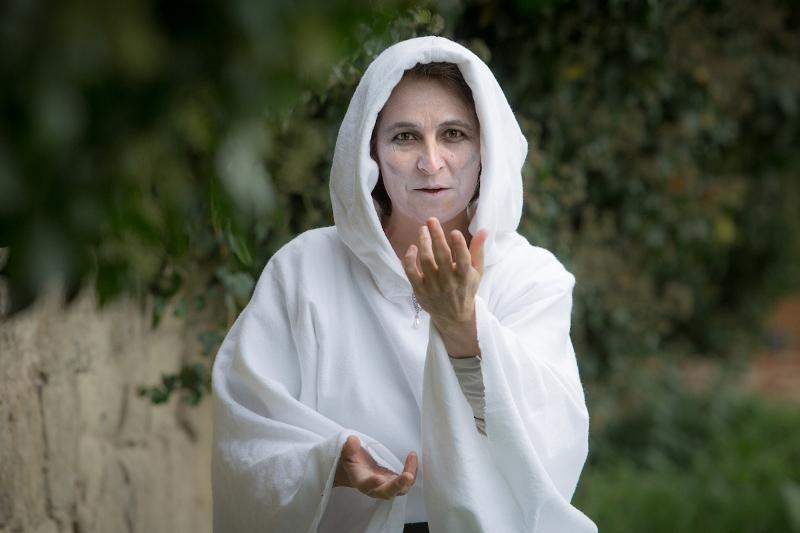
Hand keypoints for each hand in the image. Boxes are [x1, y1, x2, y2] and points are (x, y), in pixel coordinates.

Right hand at [333, 436, 417, 499]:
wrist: (358, 472)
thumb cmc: (353, 463)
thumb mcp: (348, 455)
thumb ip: (350, 449)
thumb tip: (352, 440)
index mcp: (361, 482)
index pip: (366, 486)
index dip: (372, 483)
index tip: (378, 478)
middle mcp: (376, 489)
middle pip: (388, 492)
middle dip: (398, 485)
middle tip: (407, 476)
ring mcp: (388, 487)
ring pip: (402, 488)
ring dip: (409, 477)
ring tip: (412, 457)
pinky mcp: (396, 482)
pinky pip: (407, 480)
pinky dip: (412, 469)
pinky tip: (412, 456)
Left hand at [402, 218, 487, 355]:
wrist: (453, 316)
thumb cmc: (466, 289)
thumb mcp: (476, 272)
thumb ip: (478, 250)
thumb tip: (483, 230)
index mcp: (465, 277)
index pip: (463, 260)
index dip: (459, 246)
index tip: (454, 232)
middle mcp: (449, 282)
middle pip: (441, 257)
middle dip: (436, 236)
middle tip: (431, 220)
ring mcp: (433, 287)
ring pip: (425, 261)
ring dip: (423, 243)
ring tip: (423, 229)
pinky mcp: (420, 291)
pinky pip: (411, 272)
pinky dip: (409, 259)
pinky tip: (412, 248)